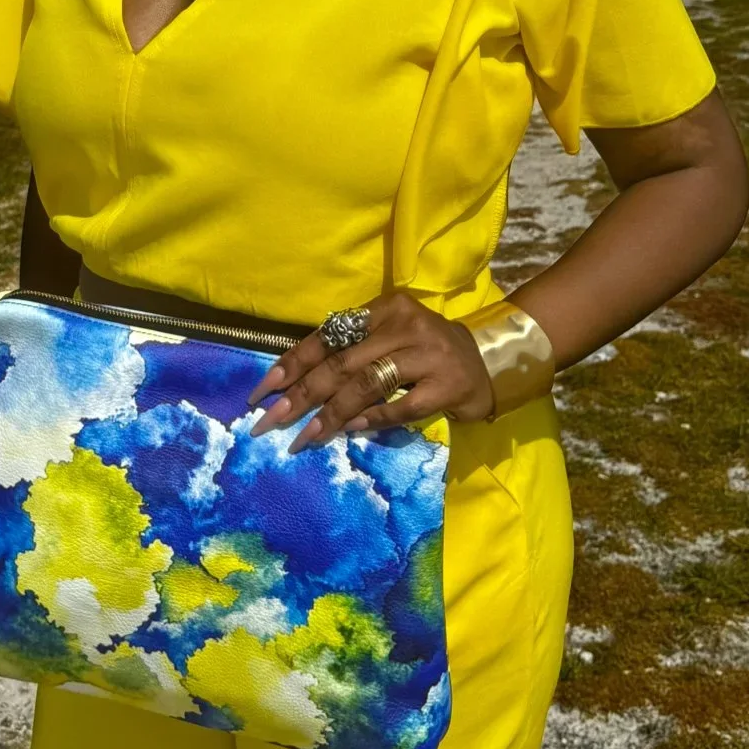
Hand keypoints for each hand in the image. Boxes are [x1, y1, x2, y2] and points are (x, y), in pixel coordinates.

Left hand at [245, 291, 494, 451]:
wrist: (486, 361)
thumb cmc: (424, 351)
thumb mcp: (388, 338)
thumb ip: (351, 352)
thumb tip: (294, 385)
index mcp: (383, 309)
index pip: (327, 337)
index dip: (291, 364)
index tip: (261, 392)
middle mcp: (403, 325)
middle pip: (340, 363)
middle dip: (299, 397)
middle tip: (268, 423)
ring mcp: (428, 354)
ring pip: (366, 386)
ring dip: (330, 416)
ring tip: (302, 439)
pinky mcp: (447, 385)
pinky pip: (401, 406)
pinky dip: (373, 420)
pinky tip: (352, 432)